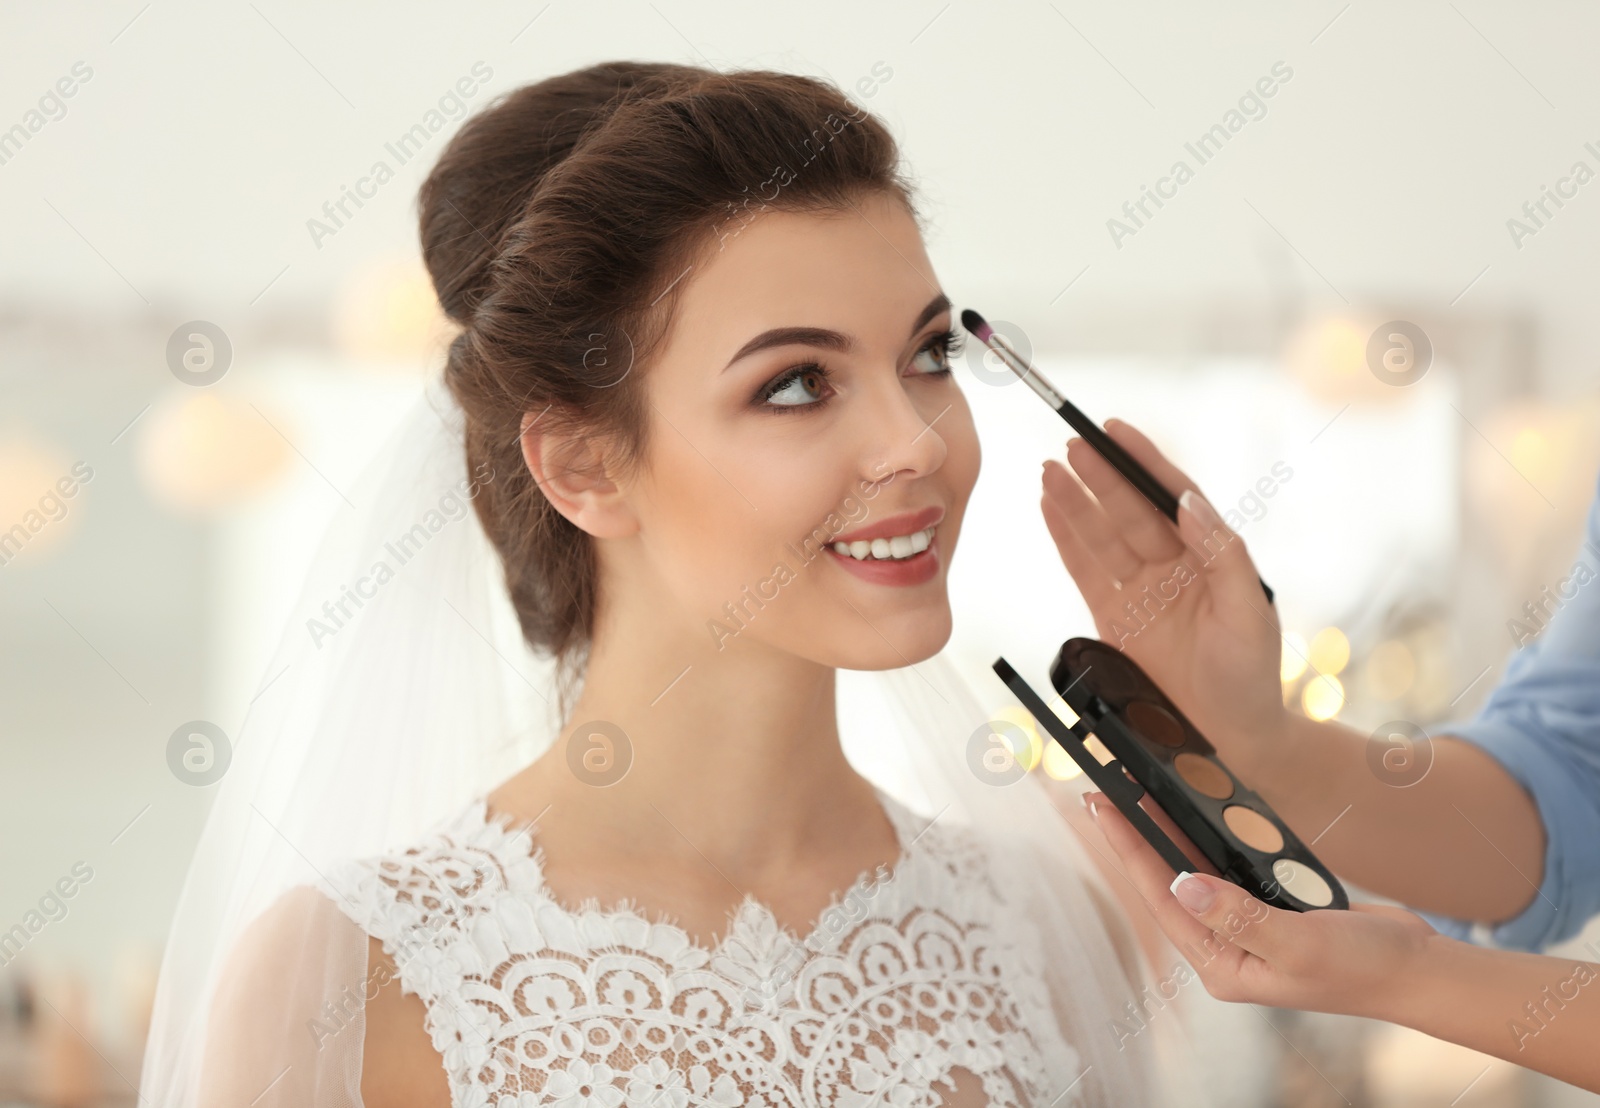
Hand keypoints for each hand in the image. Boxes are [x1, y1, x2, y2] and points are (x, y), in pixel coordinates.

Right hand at [1040, 420, 1288, 777]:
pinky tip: (1049, 508)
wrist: (1230, 740)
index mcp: (1208, 556)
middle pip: (1129, 511)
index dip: (1143, 462)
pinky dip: (1065, 539)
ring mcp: (1140, 592)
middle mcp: (1172, 567)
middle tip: (1072, 444)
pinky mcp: (1112, 619)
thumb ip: (1221, 553)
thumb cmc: (1251, 678)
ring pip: (1102, 535)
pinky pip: (1084, 570)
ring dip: (1075, 501)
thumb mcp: (1249, 611)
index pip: (1171, 497)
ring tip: (1049, 469)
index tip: (1116, 430)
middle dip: (1100, 475)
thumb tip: (1189, 503)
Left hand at [1084, 790, 1436, 1019]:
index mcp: (1222, 965)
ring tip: (1137, 791)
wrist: (1416, 969)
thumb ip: (1238, 916)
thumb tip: (1182, 884)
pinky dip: (1208, 836)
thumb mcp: (1298, 944)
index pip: (1161, 897)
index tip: (1101, 808)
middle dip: (1138, 835)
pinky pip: (1226, 865)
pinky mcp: (1266, 906)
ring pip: (1194, 868)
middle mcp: (1224, 946)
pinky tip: (1189, 810)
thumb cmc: (1363, 967)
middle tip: (1104, 789)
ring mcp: (1244, 926)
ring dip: (1168, 830)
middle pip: (1168, 880)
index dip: (1128, 848)